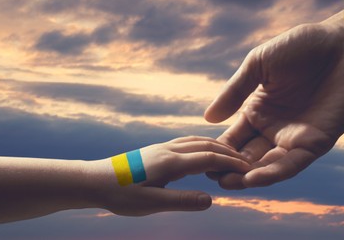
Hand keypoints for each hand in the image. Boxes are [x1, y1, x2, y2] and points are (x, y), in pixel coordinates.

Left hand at [85, 136, 249, 215]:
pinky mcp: (158, 150)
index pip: (209, 158)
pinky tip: (205, 153)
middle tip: (248, 163)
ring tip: (233, 156)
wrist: (94, 180)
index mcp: (170, 162)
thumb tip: (210, 199)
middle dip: (229, 153)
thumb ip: (180, 200)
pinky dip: (204, 145)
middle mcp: (169, 150)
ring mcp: (163, 148)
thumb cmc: (120, 194)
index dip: (231, 164)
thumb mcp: (150, 203)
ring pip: (197, 141)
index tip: (249, 170)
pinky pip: (188, 142)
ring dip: (218, 146)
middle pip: (207, 145)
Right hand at [205, 20, 343, 188]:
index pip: (233, 136)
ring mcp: (295, 137)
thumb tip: (208, 118)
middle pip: (247, 155)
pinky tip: (254, 178)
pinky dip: (274, 172)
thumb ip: (235, 91)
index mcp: (259, 110)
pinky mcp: (317, 142)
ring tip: (226, 182)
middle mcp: (275, 128)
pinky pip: (293, 163)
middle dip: (229, 167)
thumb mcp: (259, 64)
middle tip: (210, 176)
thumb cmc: (302, 46)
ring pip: (268, 165)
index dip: (217, 148)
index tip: (198, 158)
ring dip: (248, 176)